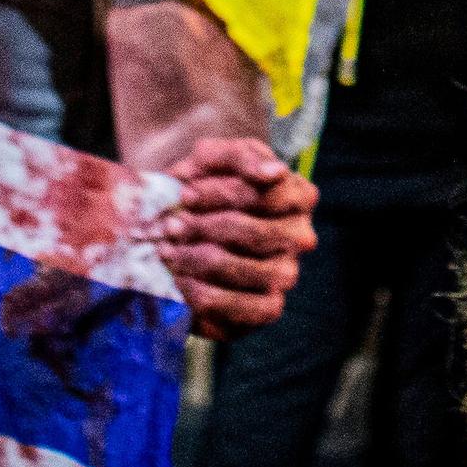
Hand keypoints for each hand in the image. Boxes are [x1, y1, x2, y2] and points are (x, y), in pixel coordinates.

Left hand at [157, 135, 317, 338]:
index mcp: (299, 196)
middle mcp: (301, 237)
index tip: (183, 193)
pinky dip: (203, 295)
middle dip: (204, 229)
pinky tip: (176, 280)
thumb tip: (275, 172)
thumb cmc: (201, 185)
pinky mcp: (267, 308)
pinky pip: (241, 308)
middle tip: (168, 226)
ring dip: (199, 261)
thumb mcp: (213, 159)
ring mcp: (286, 274)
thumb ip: (240, 158)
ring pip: (249, 271)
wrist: (179, 222)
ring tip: (166, 251)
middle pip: (255, 233)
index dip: (220, 194)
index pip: (265, 195)